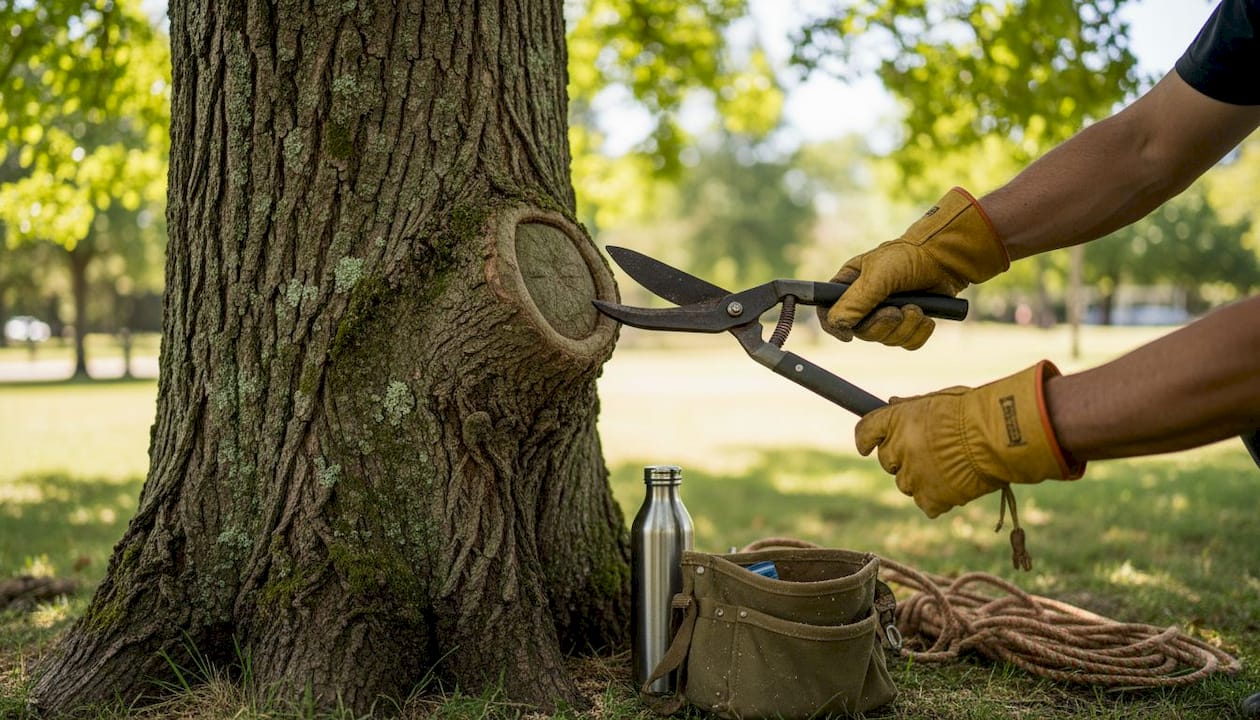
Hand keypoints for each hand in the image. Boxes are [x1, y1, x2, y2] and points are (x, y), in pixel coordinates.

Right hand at [819, 187, 1008, 348]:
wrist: (945, 259)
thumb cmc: (908, 258)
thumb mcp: (879, 275)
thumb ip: (857, 300)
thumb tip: (837, 324)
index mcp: (849, 285)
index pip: (828, 312)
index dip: (834, 327)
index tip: (848, 336)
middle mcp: (864, 302)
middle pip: (861, 332)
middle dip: (882, 326)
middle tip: (897, 312)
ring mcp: (886, 314)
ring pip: (886, 340)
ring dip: (905, 327)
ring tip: (917, 308)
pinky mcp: (908, 324)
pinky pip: (907, 343)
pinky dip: (918, 332)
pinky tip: (926, 317)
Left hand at [855, 361, 1083, 517]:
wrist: (998, 436)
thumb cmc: (974, 411)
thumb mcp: (939, 398)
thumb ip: (912, 406)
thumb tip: (891, 404)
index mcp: (896, 420)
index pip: (865, 432)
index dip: (866, 440)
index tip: (867, 445)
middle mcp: (898, 449)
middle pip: (886, 460)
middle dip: (901, 457)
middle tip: (927, 452)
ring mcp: (913, 476)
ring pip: (905, 483)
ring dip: (920, 478)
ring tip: (948, 467)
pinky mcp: (931, 498)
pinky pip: (926, 504)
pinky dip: (937, 498)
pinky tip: (955, 486)